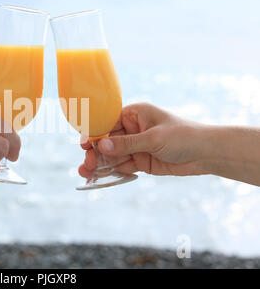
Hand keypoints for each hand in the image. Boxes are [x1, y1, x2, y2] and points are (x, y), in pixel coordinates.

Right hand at [79, 103, 208, 177]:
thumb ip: (126, 144)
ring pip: (112, 155)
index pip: (108, 122)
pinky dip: (112, 171)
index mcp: (135, 114)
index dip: (94, 133)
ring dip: (100, 164)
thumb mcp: (153, 138)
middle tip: (86, 164)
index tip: (83, 145)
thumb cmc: (183, 136)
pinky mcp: (141, 161)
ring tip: (86, 173)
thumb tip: (100, 146)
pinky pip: (122, 165)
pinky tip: (100, 176)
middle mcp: (133, 129)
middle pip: (107, 141)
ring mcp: (136, 146)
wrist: (207, 154)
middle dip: (95, 152)